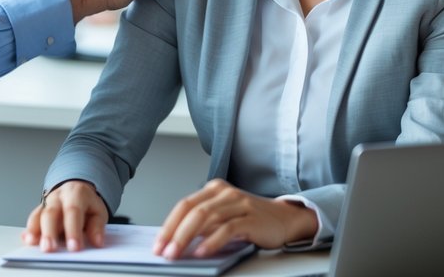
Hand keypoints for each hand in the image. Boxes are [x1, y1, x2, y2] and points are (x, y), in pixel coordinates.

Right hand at [23, 181, 108, 252]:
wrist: (76, 190)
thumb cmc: (86, 204)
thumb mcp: (98, 211)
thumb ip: (97, 226)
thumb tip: (97, 241)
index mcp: (75, 194)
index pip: (73, 212)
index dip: (73, 230)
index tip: (74, 247)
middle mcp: (58, 197)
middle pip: (51, 213)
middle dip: (49, 232)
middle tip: (50, 248)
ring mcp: (46, 203)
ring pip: (38, 215)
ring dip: (34, 231)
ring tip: (33, 243)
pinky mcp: (38, 211)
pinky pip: (32, 219)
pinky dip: (29, 230)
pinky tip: (27, 239)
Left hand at [154, 179, 317, 258]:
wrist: (285, 218)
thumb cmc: (251, 219)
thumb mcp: (223, 216)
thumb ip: (203, 224)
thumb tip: (175, 241)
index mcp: (214, 189)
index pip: (184, 205)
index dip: (168, 225)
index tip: (158, 244)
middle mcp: (225, 193)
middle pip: (192, 211)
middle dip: (174, 233)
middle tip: (165, 252)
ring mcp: (239, 203)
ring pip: (206, 218)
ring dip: (188, 238)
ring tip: (178, 254)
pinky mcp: (252, 217)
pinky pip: (227, 229)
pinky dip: (212, 242)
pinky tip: (202, 252)